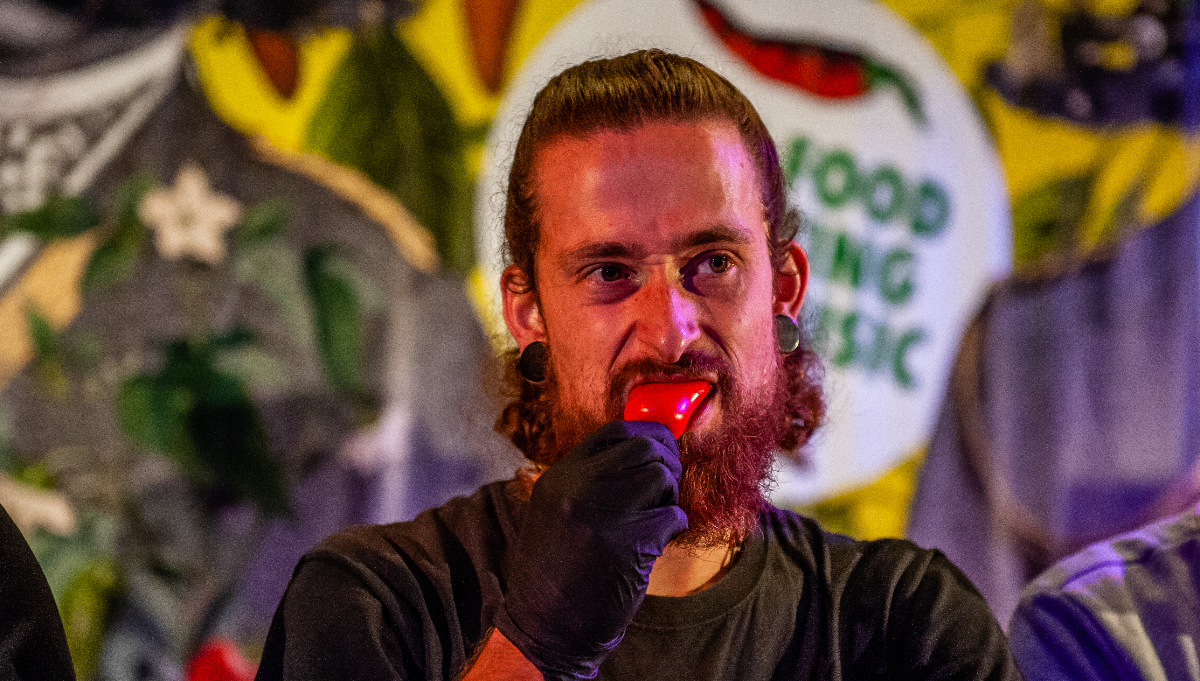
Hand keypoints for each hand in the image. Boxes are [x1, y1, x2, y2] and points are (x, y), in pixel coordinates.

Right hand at [494, 421, 688, 679]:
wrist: (545, 628)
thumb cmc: (555, 573)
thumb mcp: (556, 511)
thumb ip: (589, 480)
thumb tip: (643, 451)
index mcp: (559, 477)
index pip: (615, 431)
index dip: (648, 434)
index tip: (662, 448)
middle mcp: (579, 487)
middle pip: (645, 447)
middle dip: (668, 462)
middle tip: (667, 486)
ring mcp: (605, 513)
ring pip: (661, 476)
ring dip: (670, 496)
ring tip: (656, 518)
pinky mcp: (630, 542)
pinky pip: (673, 516)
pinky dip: (674, 527)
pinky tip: (657, 543)